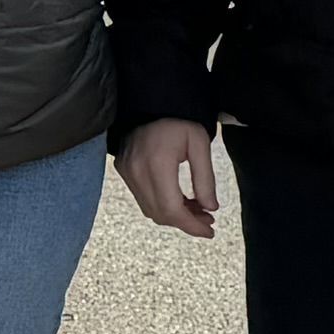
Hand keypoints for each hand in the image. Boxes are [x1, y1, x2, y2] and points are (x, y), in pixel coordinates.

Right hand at [114, 118, 219, 237]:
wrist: (149, 102)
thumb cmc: (178, 121)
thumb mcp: (199, 144)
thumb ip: (205, 178)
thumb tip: (210, 208)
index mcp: (157, 164)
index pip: (171, 209)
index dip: (191, 225)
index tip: (209, 231)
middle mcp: (136, 172)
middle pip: (160, 214)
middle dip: (185, 223)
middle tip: (207, 221)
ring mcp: (126, 173)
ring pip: (150, 210)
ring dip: (174, 216)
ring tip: (197, 211)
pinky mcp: (123, 171)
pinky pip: (143, 198)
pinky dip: (161, 205)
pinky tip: (180, 200)